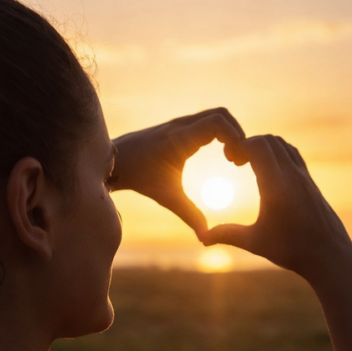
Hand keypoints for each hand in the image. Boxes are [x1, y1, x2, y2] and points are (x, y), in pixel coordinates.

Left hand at [111, 108, 247, 241]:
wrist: (114, 162)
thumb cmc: (139, 178)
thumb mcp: (167, 197)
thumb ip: (189, 214)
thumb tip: (206, 237)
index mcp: (180, 139)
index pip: (217, 121)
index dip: (235, 136)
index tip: (235, 160)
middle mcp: (180, 126)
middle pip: (221, 114)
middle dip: (236, 133)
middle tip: (237, 159)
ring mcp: (179, 123)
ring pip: (214, 115)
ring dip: (228, 132)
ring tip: (230, 158)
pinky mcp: (178, 126)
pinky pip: (206, 120)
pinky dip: (219, 132)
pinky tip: (220, 153)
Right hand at [202, 135, 351, 285]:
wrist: (330, 257)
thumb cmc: (292, 250)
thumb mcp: (255, 242)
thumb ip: (227, 235)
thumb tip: (202, 238)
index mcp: (277, 186)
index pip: (259, 146)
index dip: (240, 145)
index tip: (230, 160)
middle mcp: (293, 176)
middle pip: (270, 140)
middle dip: (250, 143)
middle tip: (236, 161)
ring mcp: (305, 178)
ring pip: (284, 145)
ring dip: (265, 147)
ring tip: (250, 165)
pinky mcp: (311, 184)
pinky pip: (294, 156)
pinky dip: (278, 154)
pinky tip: (268, 174)